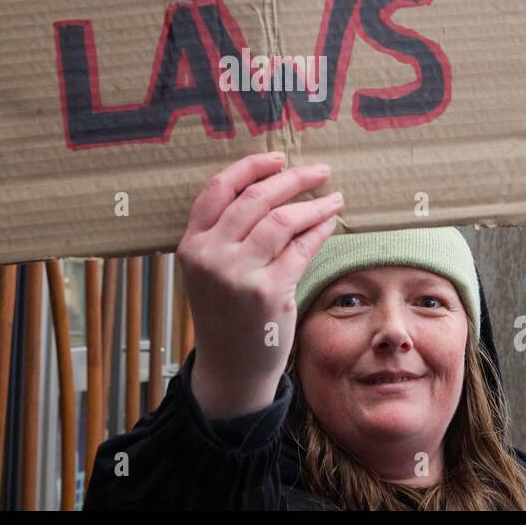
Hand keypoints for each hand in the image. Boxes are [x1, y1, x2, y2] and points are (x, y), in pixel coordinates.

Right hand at [176, 152, 342, 418]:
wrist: (231, 367)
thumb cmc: (227, 312)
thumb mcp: (211, 270)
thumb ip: (226, 233)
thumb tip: (273, 186)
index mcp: (191, 244)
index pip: (217, 189)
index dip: (250, 167)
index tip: (277, 157)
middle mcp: (210, 256)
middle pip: (254, 198)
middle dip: (291, 178)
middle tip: (318, 171)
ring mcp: (238, 274)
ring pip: (281, 220)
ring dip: (313, 204)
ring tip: (333, 197)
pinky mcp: (267, 293)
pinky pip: (300, 248)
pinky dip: (319, 230)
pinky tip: (330, 223)